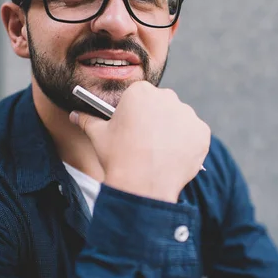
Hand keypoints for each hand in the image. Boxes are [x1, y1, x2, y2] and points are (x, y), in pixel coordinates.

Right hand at [69, 81, 210, 202]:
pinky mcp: (202, 132)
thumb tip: (74, 115)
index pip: (141, 96)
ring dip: (173, 131)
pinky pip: (195, 135)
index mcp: (141, 92)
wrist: (143, 184)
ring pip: (180, 119)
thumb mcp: (98, 136)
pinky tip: (174, 157)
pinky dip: (188, 144)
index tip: (132, 128)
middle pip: (162, 105)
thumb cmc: (118, 157)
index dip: (135, 113)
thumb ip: (88, 120)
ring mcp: (187, 115)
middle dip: (156, 119)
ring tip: (160, 153)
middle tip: (146, 142)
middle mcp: (168, 97)